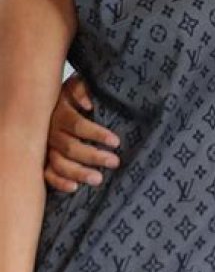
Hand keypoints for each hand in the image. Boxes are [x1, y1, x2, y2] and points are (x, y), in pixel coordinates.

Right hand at [44, 74, 119, 191]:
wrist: (45, 99)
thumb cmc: (72, 93)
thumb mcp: (77, 84)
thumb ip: (82, 89)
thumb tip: (88, 104)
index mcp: (59, 112)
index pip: (77, 125)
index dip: (96, 134)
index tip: (116, 142)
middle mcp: (50, 131)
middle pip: (70, 147)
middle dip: (94, 156)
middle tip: (114, 162)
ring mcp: (45, 147)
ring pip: (59, 163)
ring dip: (78, 173)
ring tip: (98, 179)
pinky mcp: (41, 159)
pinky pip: (46, 174)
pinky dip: (58, 182)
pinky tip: (74, 187)